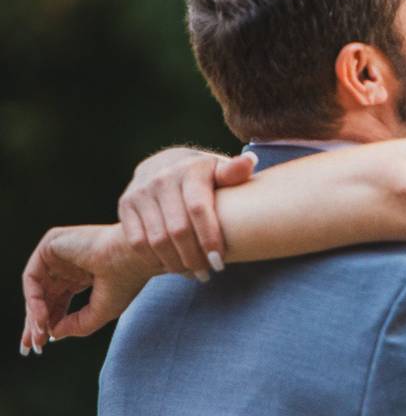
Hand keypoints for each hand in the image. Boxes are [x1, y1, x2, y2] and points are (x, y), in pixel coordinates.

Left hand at [20, 224, 156, 354]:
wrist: (134, 256)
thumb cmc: (126, 281)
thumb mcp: (99, 312)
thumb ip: (75, 326)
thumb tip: (52, 334)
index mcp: (84, 274)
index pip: (58, 300)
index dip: (49, 323)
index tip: (42, 346)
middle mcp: (69, 263)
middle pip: (44, 297)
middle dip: (36, 323)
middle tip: (34, 346)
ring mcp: (60, 253)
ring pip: (36, 289)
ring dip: (34, 314)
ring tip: (39, 334)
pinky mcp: (51, 243)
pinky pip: (31, 276)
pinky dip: (32, 299)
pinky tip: (41, 316)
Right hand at [117, 148, 256, 277]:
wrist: (166, 164)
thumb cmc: (204, 175)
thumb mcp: (220, 171)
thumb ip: (233, 172)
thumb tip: (250, 162)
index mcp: (191, 169)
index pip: (198, 209)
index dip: (209, 239)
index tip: (219, 262)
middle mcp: (163, 178)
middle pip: (177, 230)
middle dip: (193, 257)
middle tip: (207, 273)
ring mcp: (141, 191)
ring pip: (156, 240)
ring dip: (175, 263)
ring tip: (191, 273)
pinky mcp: (125, 204)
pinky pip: (137, 241)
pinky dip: (153, 260)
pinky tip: (169, 266)